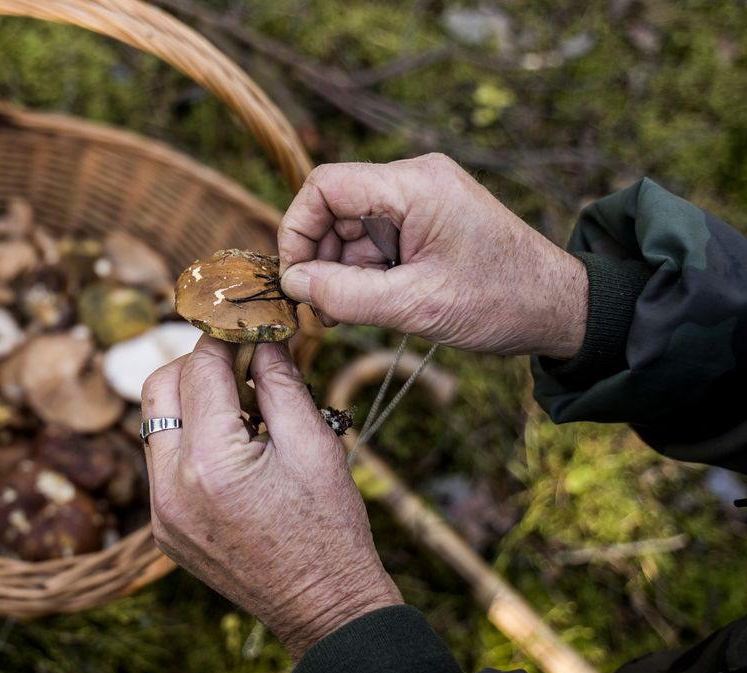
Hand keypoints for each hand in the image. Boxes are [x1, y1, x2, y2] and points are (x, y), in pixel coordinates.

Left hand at [140, 335, 400, 657]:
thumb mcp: (315, 445)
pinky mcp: (164, 530)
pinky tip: (229, 448)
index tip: (242, 323)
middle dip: (194, 364)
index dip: (222, 337)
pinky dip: (187, 442)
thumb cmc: (330, 528)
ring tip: (238, 407)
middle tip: (237, 361)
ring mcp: (162, 513)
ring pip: (155, 425)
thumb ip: (281, 382)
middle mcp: (171, 487)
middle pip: (159, 389)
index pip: (199, 369)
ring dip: (188, 402)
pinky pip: (161, 464)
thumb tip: (263, 335)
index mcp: (211, 462)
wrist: (324, 607)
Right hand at [277, 153, 587, 358]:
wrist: (560, 308)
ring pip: (351, 228)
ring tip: (348, 313)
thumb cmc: (500, 301)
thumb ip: (345, 295)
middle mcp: (415, 180)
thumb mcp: (415, 305)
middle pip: (335, 208)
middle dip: (320, 258)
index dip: (297, 230)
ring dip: (341, 271)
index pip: (325, 187)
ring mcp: (422, 199)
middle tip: (320, 309)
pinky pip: (375, 239)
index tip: (293, 279)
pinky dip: (364, 272)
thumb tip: (291, 284)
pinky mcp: (427, 220)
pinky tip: (372, 304)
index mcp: (414, 185)